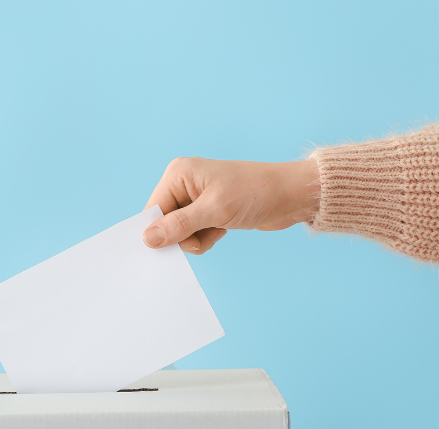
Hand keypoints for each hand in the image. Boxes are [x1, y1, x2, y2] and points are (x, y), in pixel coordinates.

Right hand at [143, 157, 320, 254]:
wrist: (291, 196)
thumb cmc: (255, 193)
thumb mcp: (214, 211)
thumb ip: (179, 225)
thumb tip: (147, 238)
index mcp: (179, 174)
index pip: (153, 209)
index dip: (160, 231)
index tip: (176, 245)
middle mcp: (184, 183)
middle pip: (165, 222)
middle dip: (183, 236)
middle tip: (203, 235)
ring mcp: (197, 198)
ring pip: (180, 232)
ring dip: (197, 239)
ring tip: (218, 229)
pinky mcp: (210, 211)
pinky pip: (195, 233)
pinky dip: (207, 238)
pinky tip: (223, 230)